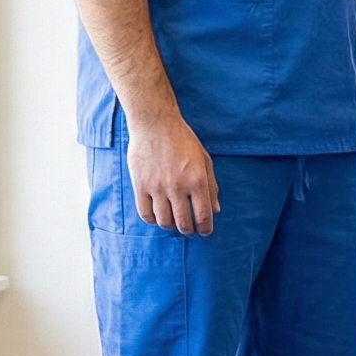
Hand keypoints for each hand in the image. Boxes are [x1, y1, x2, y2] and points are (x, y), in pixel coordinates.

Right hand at [127, 110, 218, 234]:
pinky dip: (152, 219)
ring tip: (173, 220)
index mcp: (197, 180)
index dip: (205, 228)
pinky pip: (145, 214)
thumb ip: (211, 186)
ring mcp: (157, 187)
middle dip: (189, 230)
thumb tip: (215, 210)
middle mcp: (177, 186)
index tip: (204, 231)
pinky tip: (157, 214)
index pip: (203, 215)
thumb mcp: (204, 160)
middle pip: (183, 224)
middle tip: (189, 228)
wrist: (155, 124)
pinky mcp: (140, 185)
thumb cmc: (183, 140)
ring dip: (170, 225)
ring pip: (163, 222)